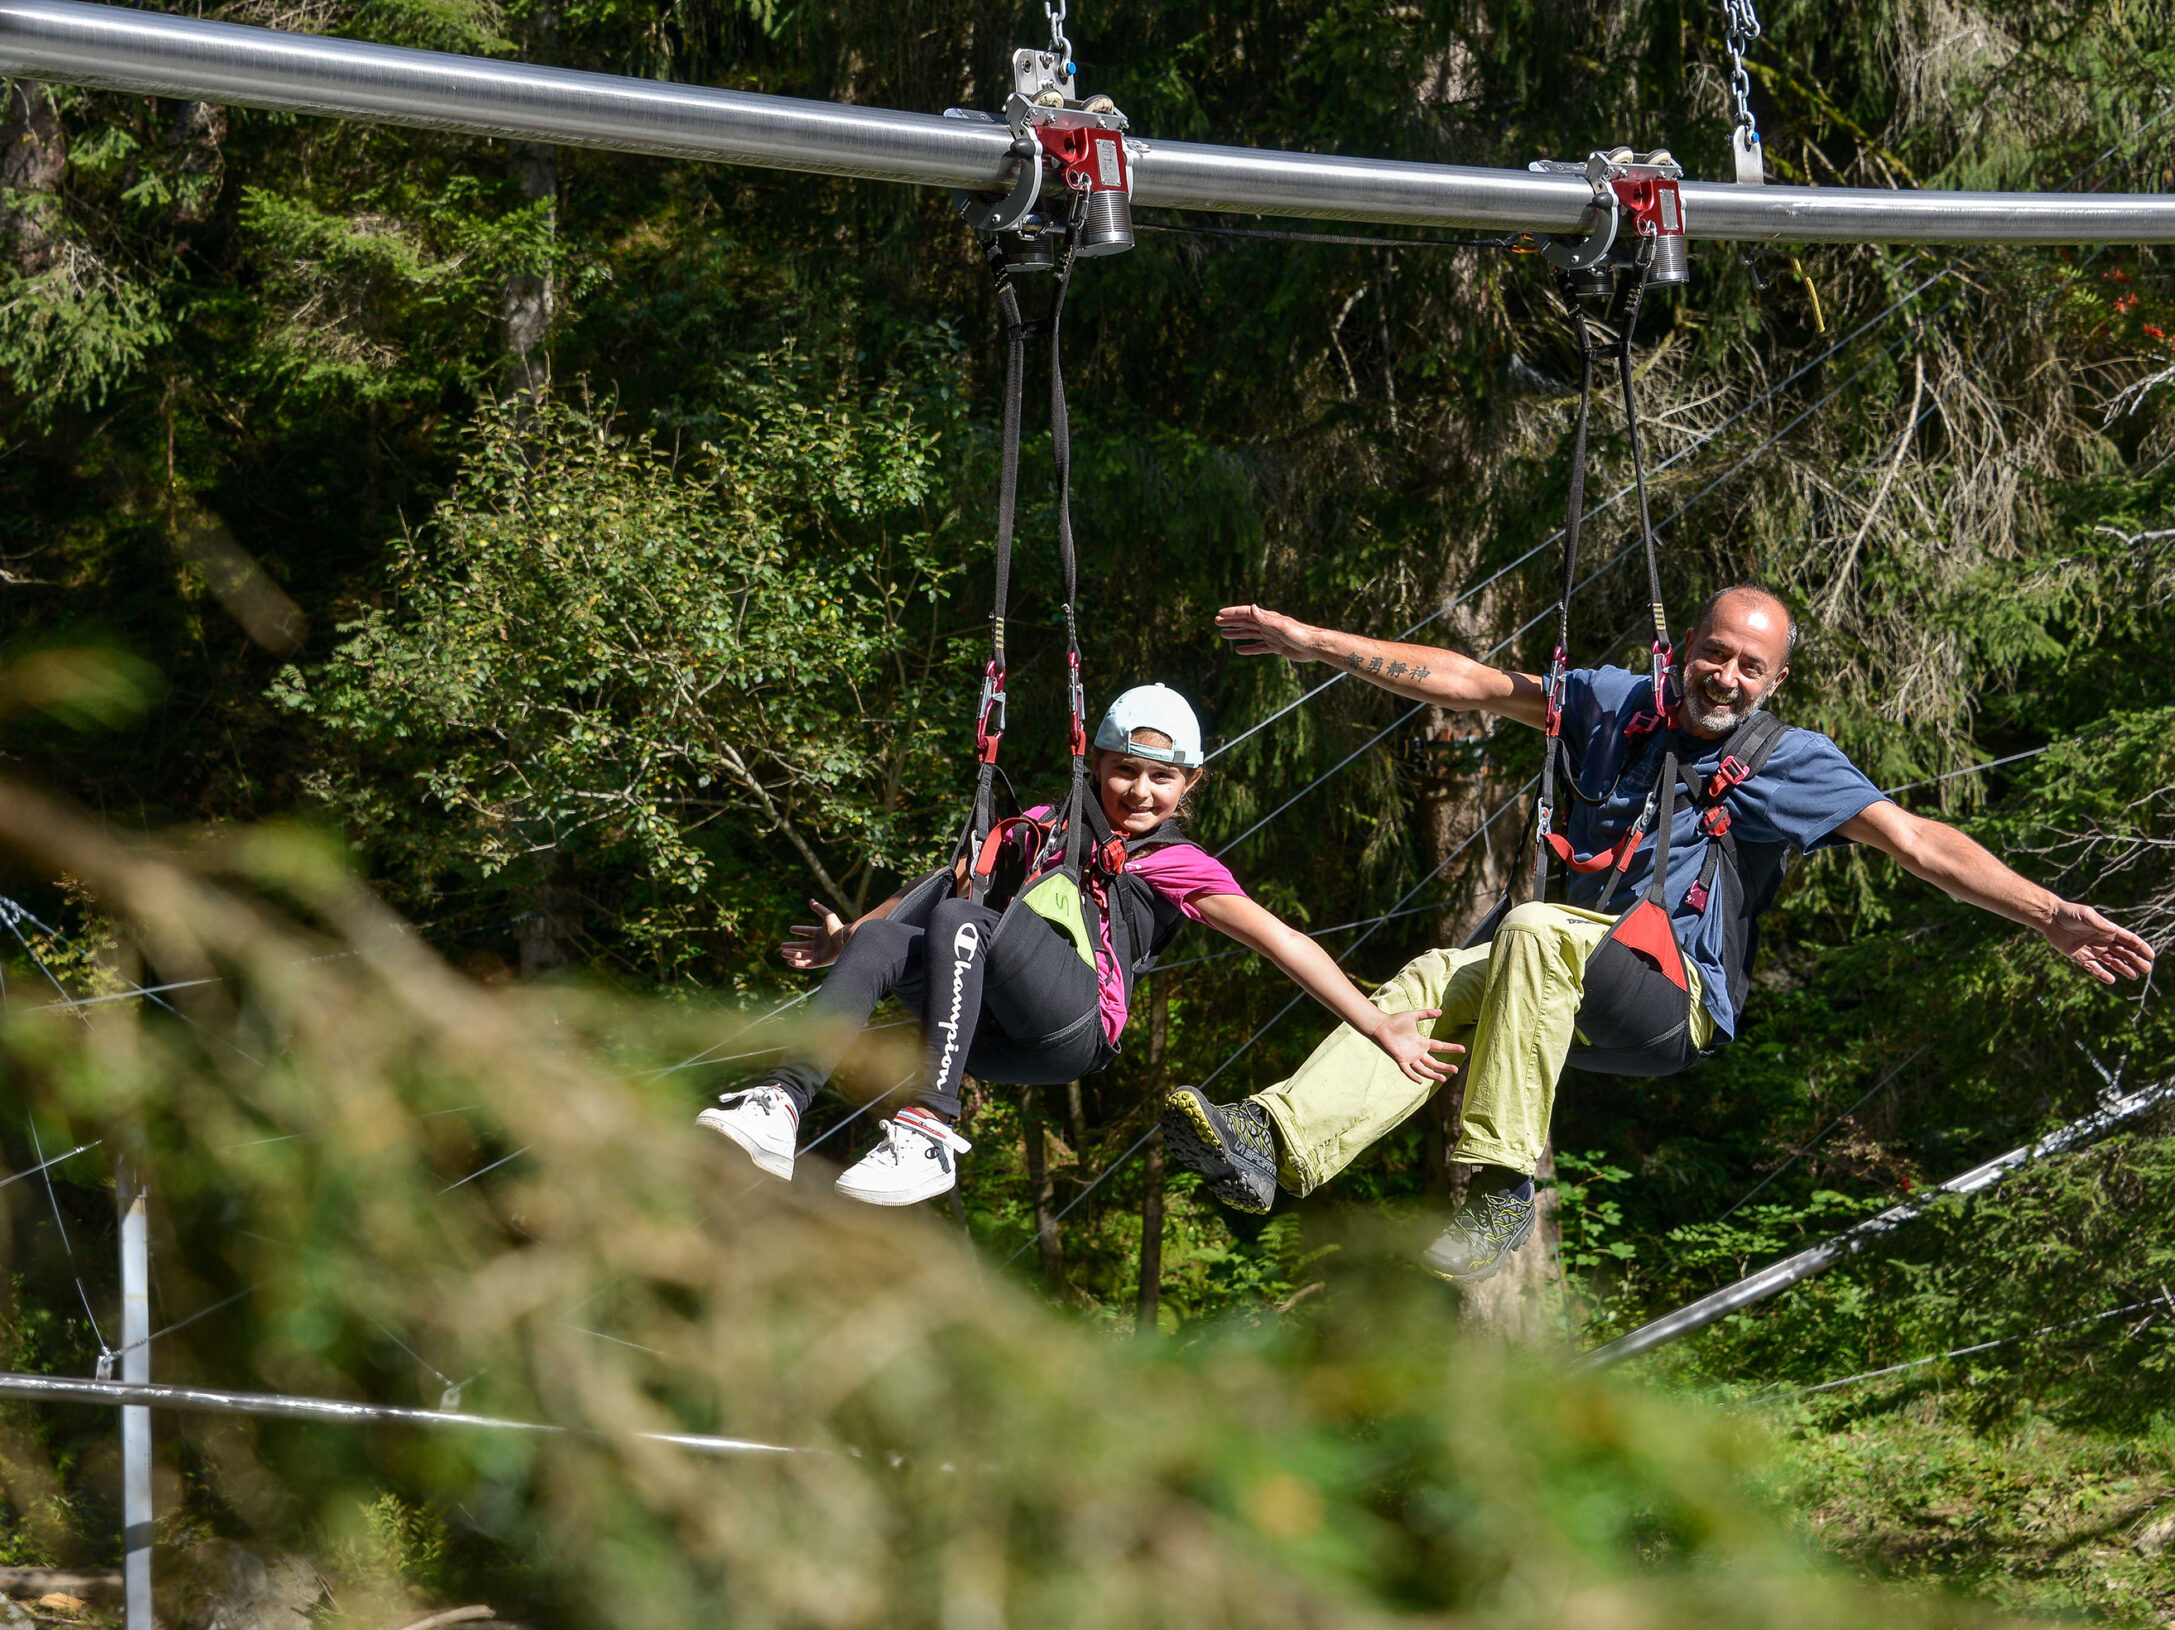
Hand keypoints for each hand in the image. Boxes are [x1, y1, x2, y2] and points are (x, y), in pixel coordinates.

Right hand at [782, 899, 849, 969]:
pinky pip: (806, 964)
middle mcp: (819, 944)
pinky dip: (798, 963)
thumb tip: (811, 900)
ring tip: (783, 953)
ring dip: (792, 955)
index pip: (808, 931)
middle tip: (782, 946)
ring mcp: (819, 954)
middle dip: (792, 946)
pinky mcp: (819, 962)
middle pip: (803, 945)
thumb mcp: (828, 916)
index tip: (791, 928)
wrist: (845, 942)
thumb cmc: (837, 928)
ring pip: (803, 955)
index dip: (800, 930)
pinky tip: (790, 961)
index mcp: (820, 933)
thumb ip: (819, 908)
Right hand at [1216, 604, 1318, 661]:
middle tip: (1216, 621)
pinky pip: (1259, 647)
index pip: (1246, 613)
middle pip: (1245, 622)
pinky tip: (1239, 650)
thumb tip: (1251, 607)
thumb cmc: (1299, 634)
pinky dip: (1248, 648)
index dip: (1232, 613)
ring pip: (1250, 634)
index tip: (1219, 614)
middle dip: (1231, 621)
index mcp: (1267, 618)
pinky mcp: (1276, 647)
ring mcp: (1272, 636)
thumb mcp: (1280, 626)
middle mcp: (1268, 625)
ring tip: (1223, 634)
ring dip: (1236, 633)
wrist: (1314, 646)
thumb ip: (1265, 618)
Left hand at [1369, 1008, 1464, 1085]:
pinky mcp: (1400, 1059)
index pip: (1440, 1047)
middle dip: (1445, 1066)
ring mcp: (1409, 1057)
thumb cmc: (1395, 1021)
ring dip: (1433, 1074)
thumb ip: (1427, 1014)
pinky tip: (1420, 1081)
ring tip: (1443, 1079)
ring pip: (1424, 1069)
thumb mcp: (1414, 1016)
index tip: (1463, 1049)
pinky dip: (1413, 1076)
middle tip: (1456, 1070)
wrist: (1381, 1026)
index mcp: (1422, 1042)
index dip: (1451, 1048)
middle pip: (1434, 1062)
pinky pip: (1407, 1071)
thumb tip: (1441, 1012)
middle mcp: (1417, 1052)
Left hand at [2041, 900, 2155, 984]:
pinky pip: (2093, 968)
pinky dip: (2102, 974)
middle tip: (2147, 969)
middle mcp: (2102, 941)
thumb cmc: (2069, 913)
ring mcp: (2091, 949)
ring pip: (2111, 961)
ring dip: (2123, 968)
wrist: (2049, 919)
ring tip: (2135, 976)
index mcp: (2107, 930)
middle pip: (2123, 952)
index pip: (2128, 940)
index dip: (2140, 947)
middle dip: (2136, 960)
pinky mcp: (2079, 956)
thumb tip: (2112, 932)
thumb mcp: (2085, 915)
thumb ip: (2098, 923)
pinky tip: (2111, 980)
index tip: (2151, 955)